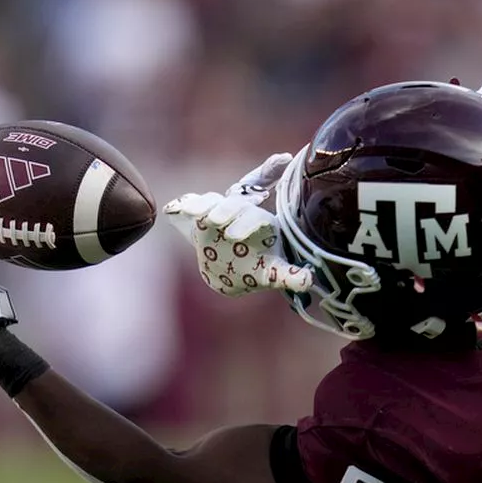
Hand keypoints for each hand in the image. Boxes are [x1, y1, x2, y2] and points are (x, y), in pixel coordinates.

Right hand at [164, 153, 312, 297]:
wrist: (235, 265)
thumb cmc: (258, 265)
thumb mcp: (274, 271)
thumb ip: (290, 275)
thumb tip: (309, 281)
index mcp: (260, 223)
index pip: (255, 216)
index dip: (246, 223)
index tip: (234, 236)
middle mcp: (240, 211)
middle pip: (233, 204)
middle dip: (225, 210)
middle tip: (216, 221)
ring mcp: (219, 212)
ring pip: (212, 200)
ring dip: (201, 204)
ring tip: (191, 211)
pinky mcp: (200, 216)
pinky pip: (192, 204)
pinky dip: (182, 205)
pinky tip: (172, 208)